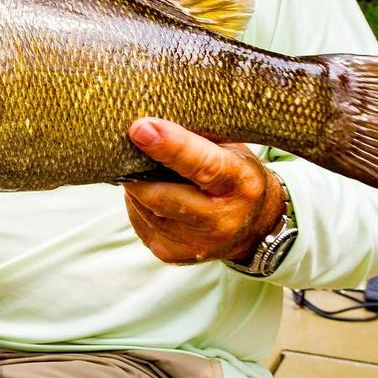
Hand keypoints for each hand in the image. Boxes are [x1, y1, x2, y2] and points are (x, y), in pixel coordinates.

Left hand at [124, 117, 285, 263]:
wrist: (254, 225)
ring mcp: (198, 244)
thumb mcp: (230, 150)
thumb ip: (196, 139)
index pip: (204, 166)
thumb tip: (149, 123)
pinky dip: (137, 203)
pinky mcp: (174, 255)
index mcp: (241, 184)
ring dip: (136, 185)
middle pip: (163, 196)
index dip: (170, 146)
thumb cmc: (235, 175)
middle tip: (124, 145)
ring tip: (142, 169)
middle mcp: (222, 221)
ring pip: (146, 209)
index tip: (140, 129)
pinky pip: (140, 223)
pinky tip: (149, 191)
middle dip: (135, 171)